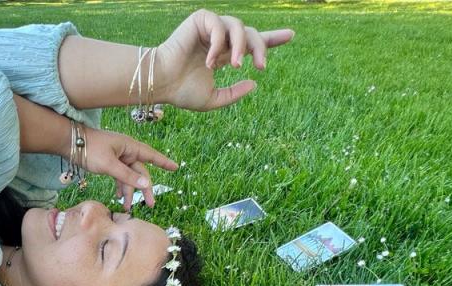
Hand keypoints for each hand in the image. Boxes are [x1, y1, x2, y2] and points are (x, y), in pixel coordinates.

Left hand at [80, 126, 177, 210]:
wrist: (70, 143)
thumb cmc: (90, 149)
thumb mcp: (109, 164)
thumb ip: (127, 175)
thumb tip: (146, 183)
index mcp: (129, 146)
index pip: (151, 155)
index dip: (163, 162)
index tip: (175, 167)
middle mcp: (126, 151)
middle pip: (140, 171)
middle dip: (144, 189)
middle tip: (149, 205)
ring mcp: (118, 157)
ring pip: (129, 176)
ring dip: (129, 191)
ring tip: (128, 207)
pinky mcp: (110, 162)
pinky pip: (120, 176)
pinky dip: (120, 186)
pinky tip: (119, 197)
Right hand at [154, 9, 294, 111]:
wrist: (161, 82)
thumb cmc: (181, 92)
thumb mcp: (213, 99)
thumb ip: (234, 94)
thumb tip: (254, 83)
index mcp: (225, 54)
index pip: (252, 44)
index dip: (271, 40)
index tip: (290, 35)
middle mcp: (220, 39)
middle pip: (252, 34)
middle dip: (261, 47)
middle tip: (262, 65)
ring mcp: (211, 28)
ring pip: (239, 27)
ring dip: (241, 47)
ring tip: (235, 66)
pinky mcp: (201, 20)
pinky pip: (219, 26)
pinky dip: (218, 43)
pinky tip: (210, 61)